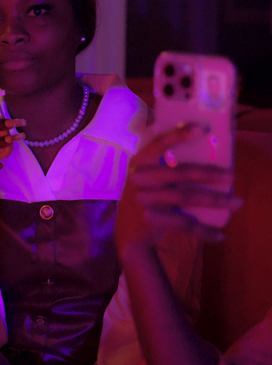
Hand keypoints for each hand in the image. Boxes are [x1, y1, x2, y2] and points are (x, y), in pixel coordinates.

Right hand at [116, 123, 241, 258]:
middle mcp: (139, 178)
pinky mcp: (150, 219)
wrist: (128, 233)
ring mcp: (144, 199)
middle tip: (231, 176)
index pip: (158, 144)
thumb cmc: (147, 198)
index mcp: (140, 162)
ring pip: (186, 197)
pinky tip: (220, 235)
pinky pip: (184, 224)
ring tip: (236, 202)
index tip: (201, 129)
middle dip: (209, 173)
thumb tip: (207, 160)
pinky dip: (203, 230)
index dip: (179, 135)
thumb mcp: (148, 179)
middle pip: (180, 173)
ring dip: (215, 200)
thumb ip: (164, 167)